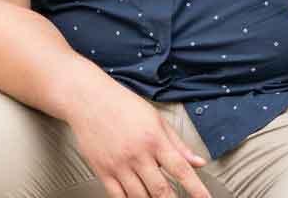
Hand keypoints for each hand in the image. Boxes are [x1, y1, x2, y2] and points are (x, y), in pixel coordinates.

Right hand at [64, 82, 210, 197]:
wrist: (88, 100)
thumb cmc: (123, 105)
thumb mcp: (156, 119)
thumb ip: (179, 144)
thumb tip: (199, 162)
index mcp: (155, 139)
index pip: (181, 169)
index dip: (196, 189)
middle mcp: (138, 154)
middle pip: (161, 190)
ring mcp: (119, 164)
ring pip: (140, 197)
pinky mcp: (102, 171)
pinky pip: (118, 197)